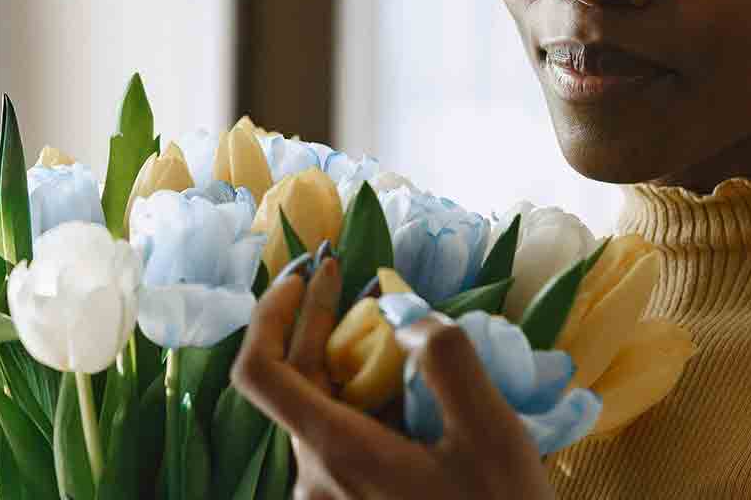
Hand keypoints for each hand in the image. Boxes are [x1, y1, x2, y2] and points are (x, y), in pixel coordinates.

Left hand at [230, 257, 554, 499]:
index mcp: (339, 454)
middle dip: (315, 319)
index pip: (259, 373)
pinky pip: (341, 440)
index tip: (302, 276)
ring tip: (385, 325)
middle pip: (296, 383)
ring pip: (321, 410)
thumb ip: (445, 360)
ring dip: (344, 360)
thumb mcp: (491, 433)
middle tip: (341, 272)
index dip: (269, 314)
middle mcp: (316, 479)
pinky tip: (401, 383)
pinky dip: (361, 399)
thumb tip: (403, 318)